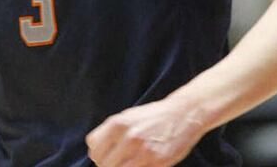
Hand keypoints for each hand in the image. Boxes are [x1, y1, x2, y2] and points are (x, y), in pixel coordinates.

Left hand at [85, 98, 204, 165]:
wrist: (182, 115)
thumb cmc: (153, 116)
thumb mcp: (128, 117)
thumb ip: (111, 132)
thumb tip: (95, 151)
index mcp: (117, 123)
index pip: (93, 146)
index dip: (98, 152)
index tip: (105, 154)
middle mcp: (128, 137)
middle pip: (102, 163)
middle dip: (107, 164)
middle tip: (118, 162)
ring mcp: (143, 152)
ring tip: (128, 164)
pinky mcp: (156, 163)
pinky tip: (140, 164)